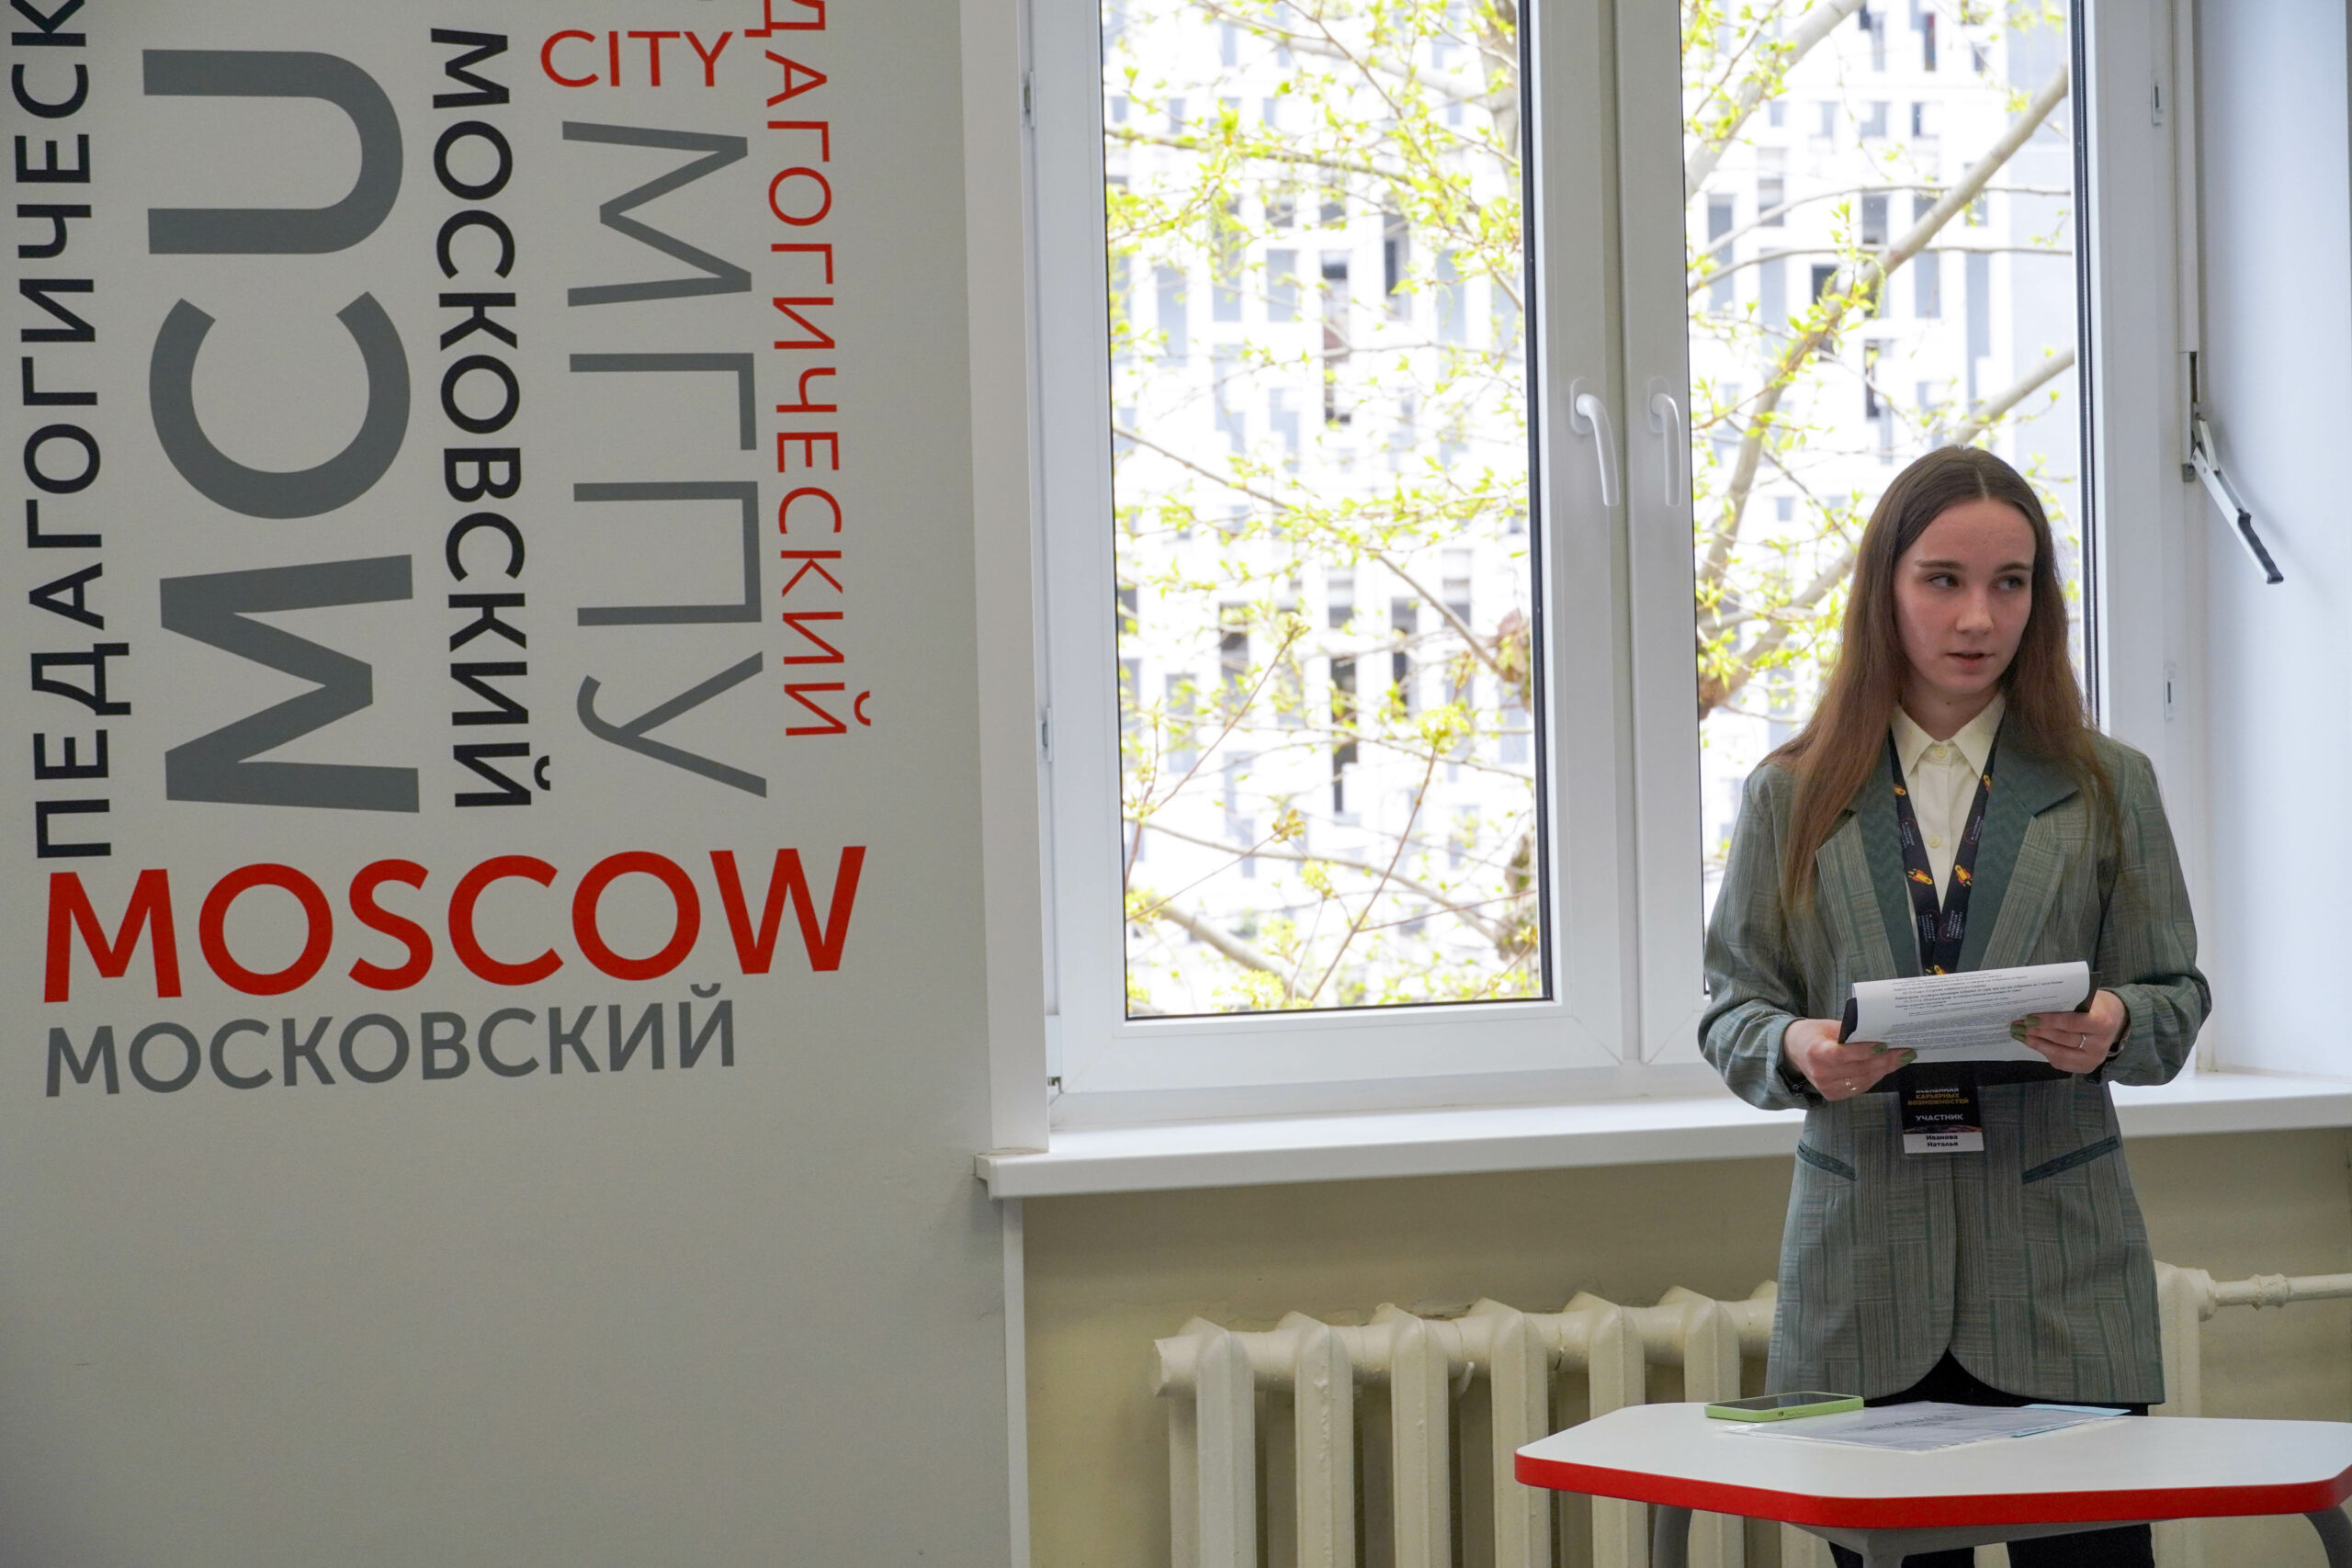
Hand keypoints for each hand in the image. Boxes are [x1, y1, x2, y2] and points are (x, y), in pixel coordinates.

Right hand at [1783, 1017, 1916, 1102]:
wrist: (1793, 1051)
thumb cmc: (1813, 1034)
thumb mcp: (1829, 1026)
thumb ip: (1852, 1032)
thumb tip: (1881, 1034)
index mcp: (1816, 1053)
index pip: (1843, 1054)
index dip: (1865, 1051)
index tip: (1885, 1045)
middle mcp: (1820, 1074)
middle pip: (1859, 1069)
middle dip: (1885, 1061)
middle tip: (1905, 1052)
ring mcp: (1826, 1087)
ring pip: (1864, 1080)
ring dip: (1884, 1070)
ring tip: (1900, 1059)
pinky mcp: (1832, 1095)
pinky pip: (1860, 1087)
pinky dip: (1874, 1077)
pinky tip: (1884, 1068)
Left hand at [2012, 990, 2127, 1074]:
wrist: (2118, 1020)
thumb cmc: (2098, 1005)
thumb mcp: (2088, 998)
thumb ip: (2067, 1003)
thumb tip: (2035, 1005)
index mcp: (2102, 1022)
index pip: (2070, 1023)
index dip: (2048, 1021)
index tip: (2029, 1017)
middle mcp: (2100, 1044)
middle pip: (2062, 1039)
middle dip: (2038, 1032)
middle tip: (2019, 1026)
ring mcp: (2095, 1059)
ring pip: (2060, 1054)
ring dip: (2038, 1044)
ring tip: (2022, 1036)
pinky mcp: (2088, 1067)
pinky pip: (2062, 1063)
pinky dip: (2046, 1053)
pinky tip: (2034, 1044)